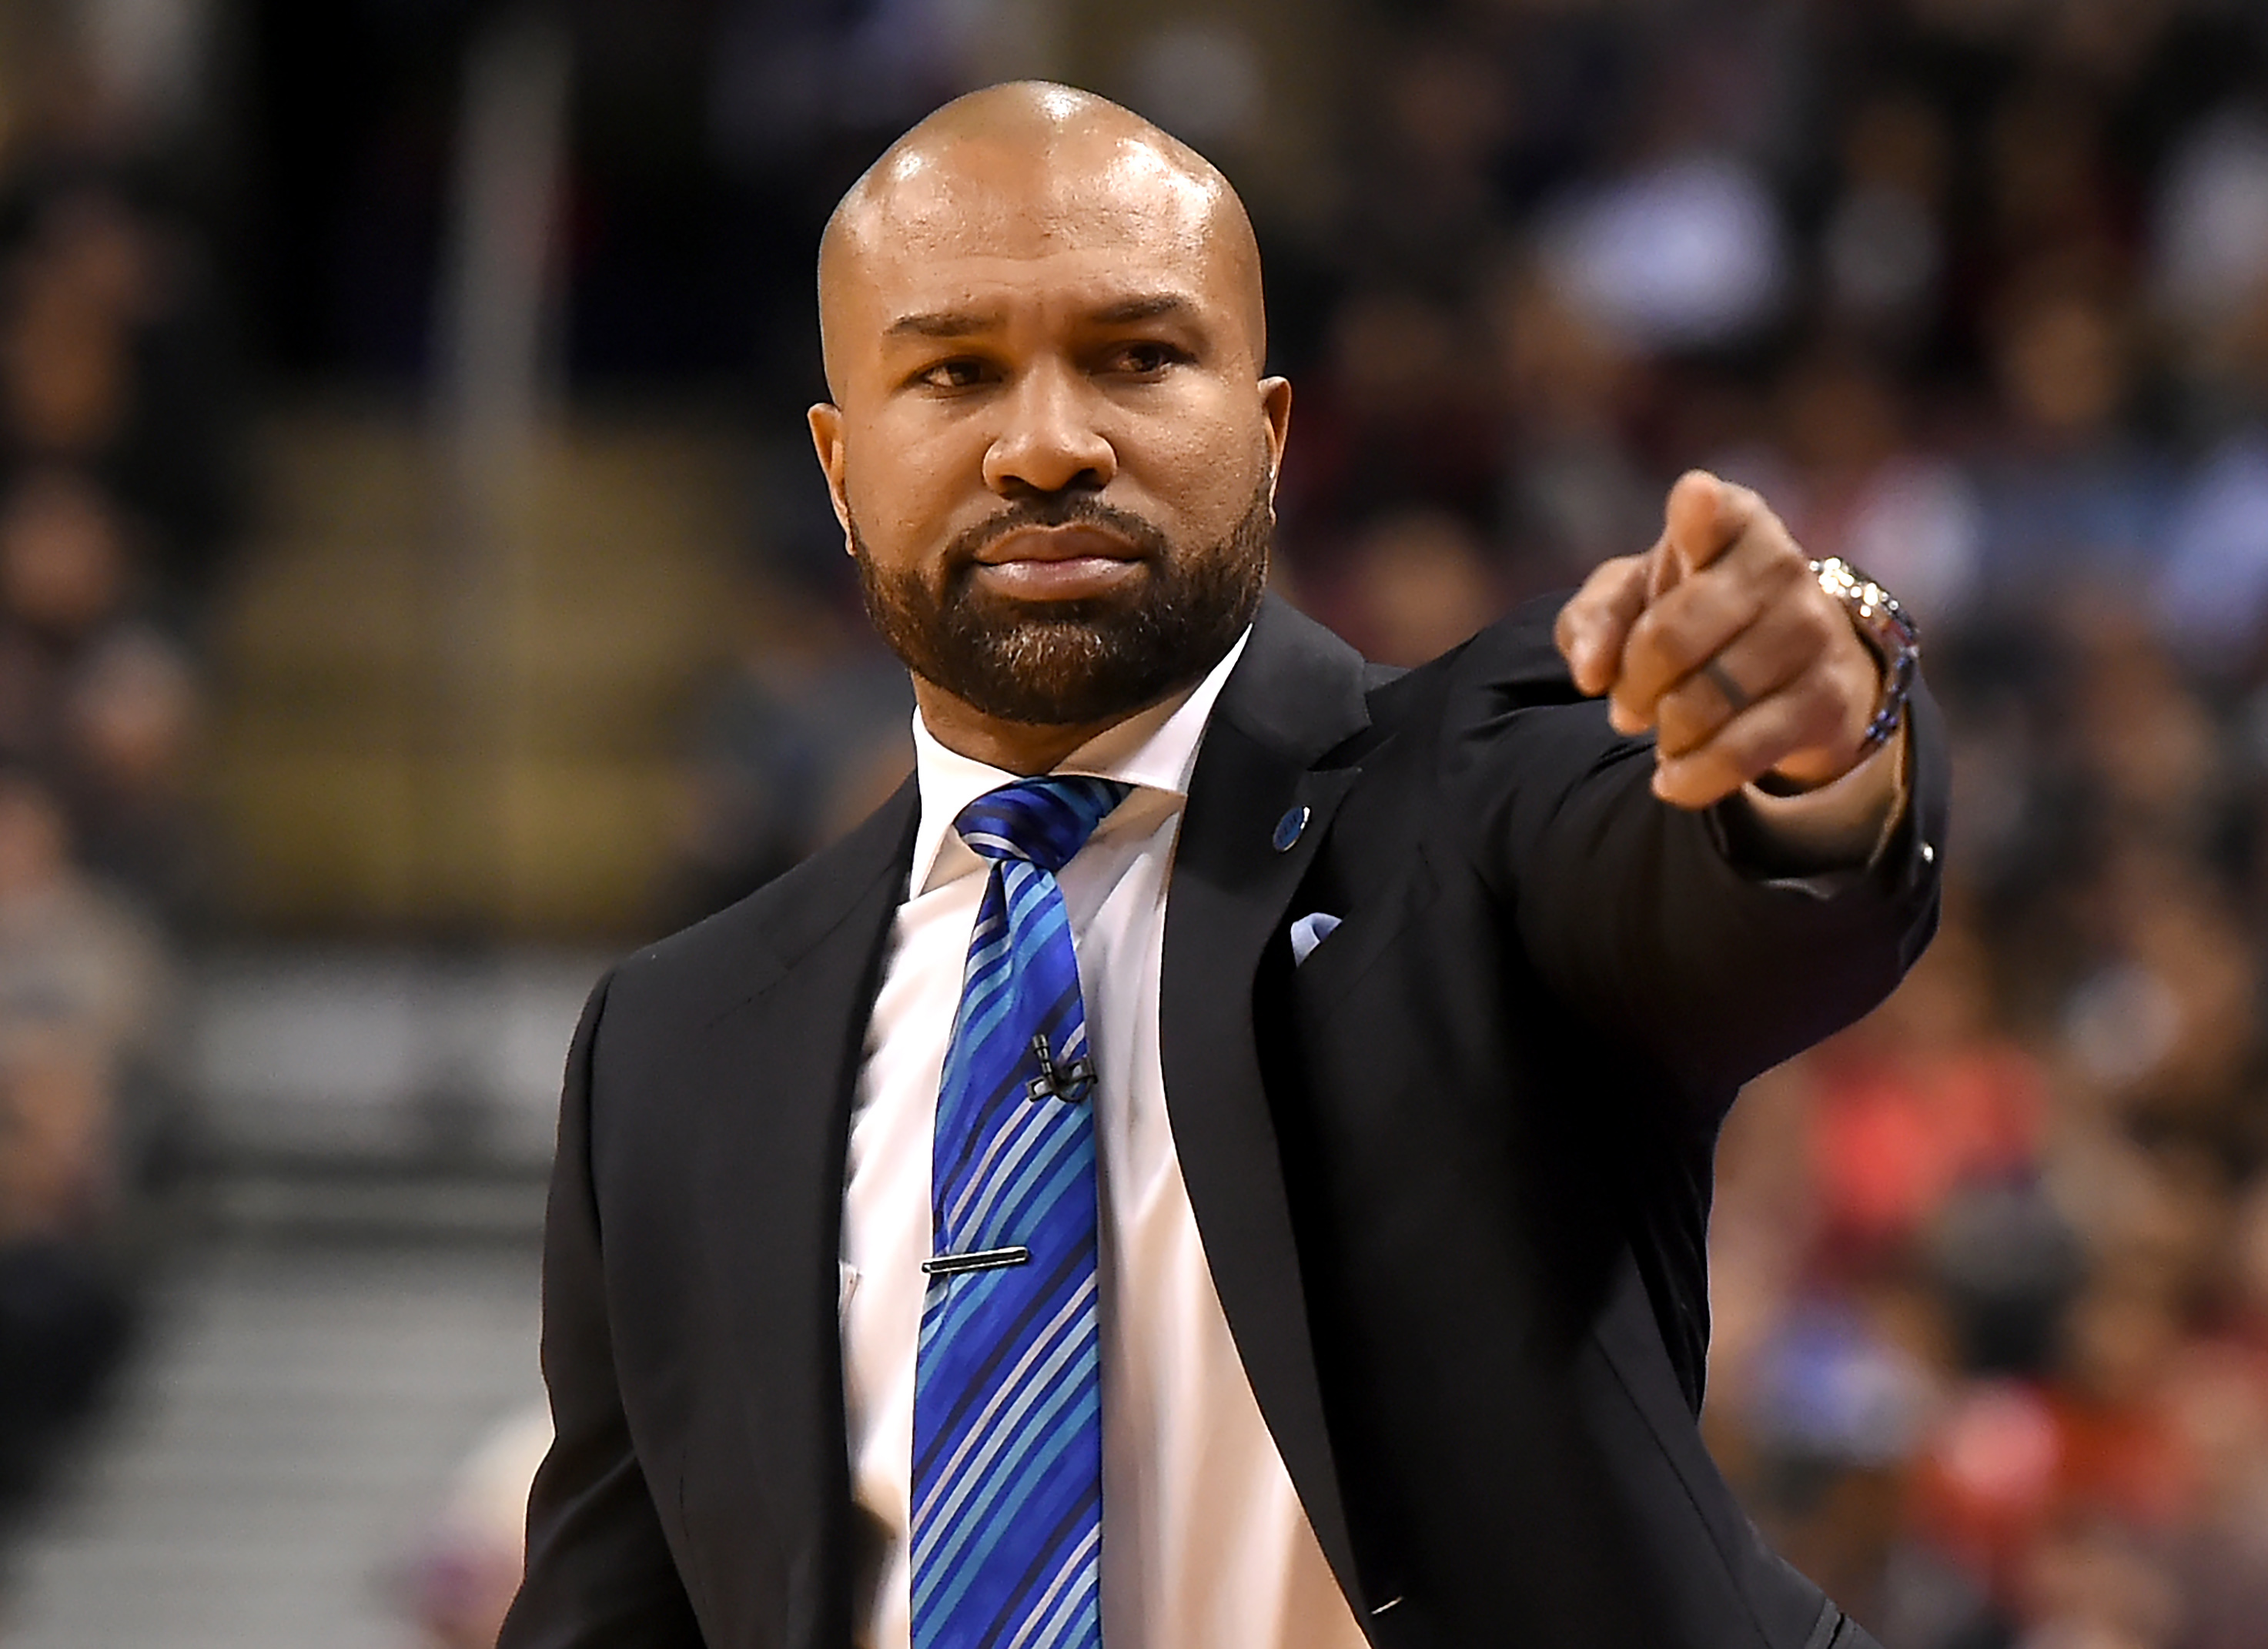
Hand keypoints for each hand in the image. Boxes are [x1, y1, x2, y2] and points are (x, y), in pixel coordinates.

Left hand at [1553, 471, 1884, 809]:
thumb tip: (1588, 671)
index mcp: (1730, 521)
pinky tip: (1672, 780)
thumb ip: (1592, 620)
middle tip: (1624, 707)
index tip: (1693, 500)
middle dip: (1631, 686)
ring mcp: (1811, 629)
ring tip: (1659, 732)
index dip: (1697, 512)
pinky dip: (1694, 775)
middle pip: (1670, 637)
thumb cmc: (1692, 614)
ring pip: (1703, 700)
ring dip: (1663, 731)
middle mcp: (1780, 564)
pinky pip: (1741, 749)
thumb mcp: (1631, 600)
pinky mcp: (1826, 697)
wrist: (1792, 669)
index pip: (1710, 509)